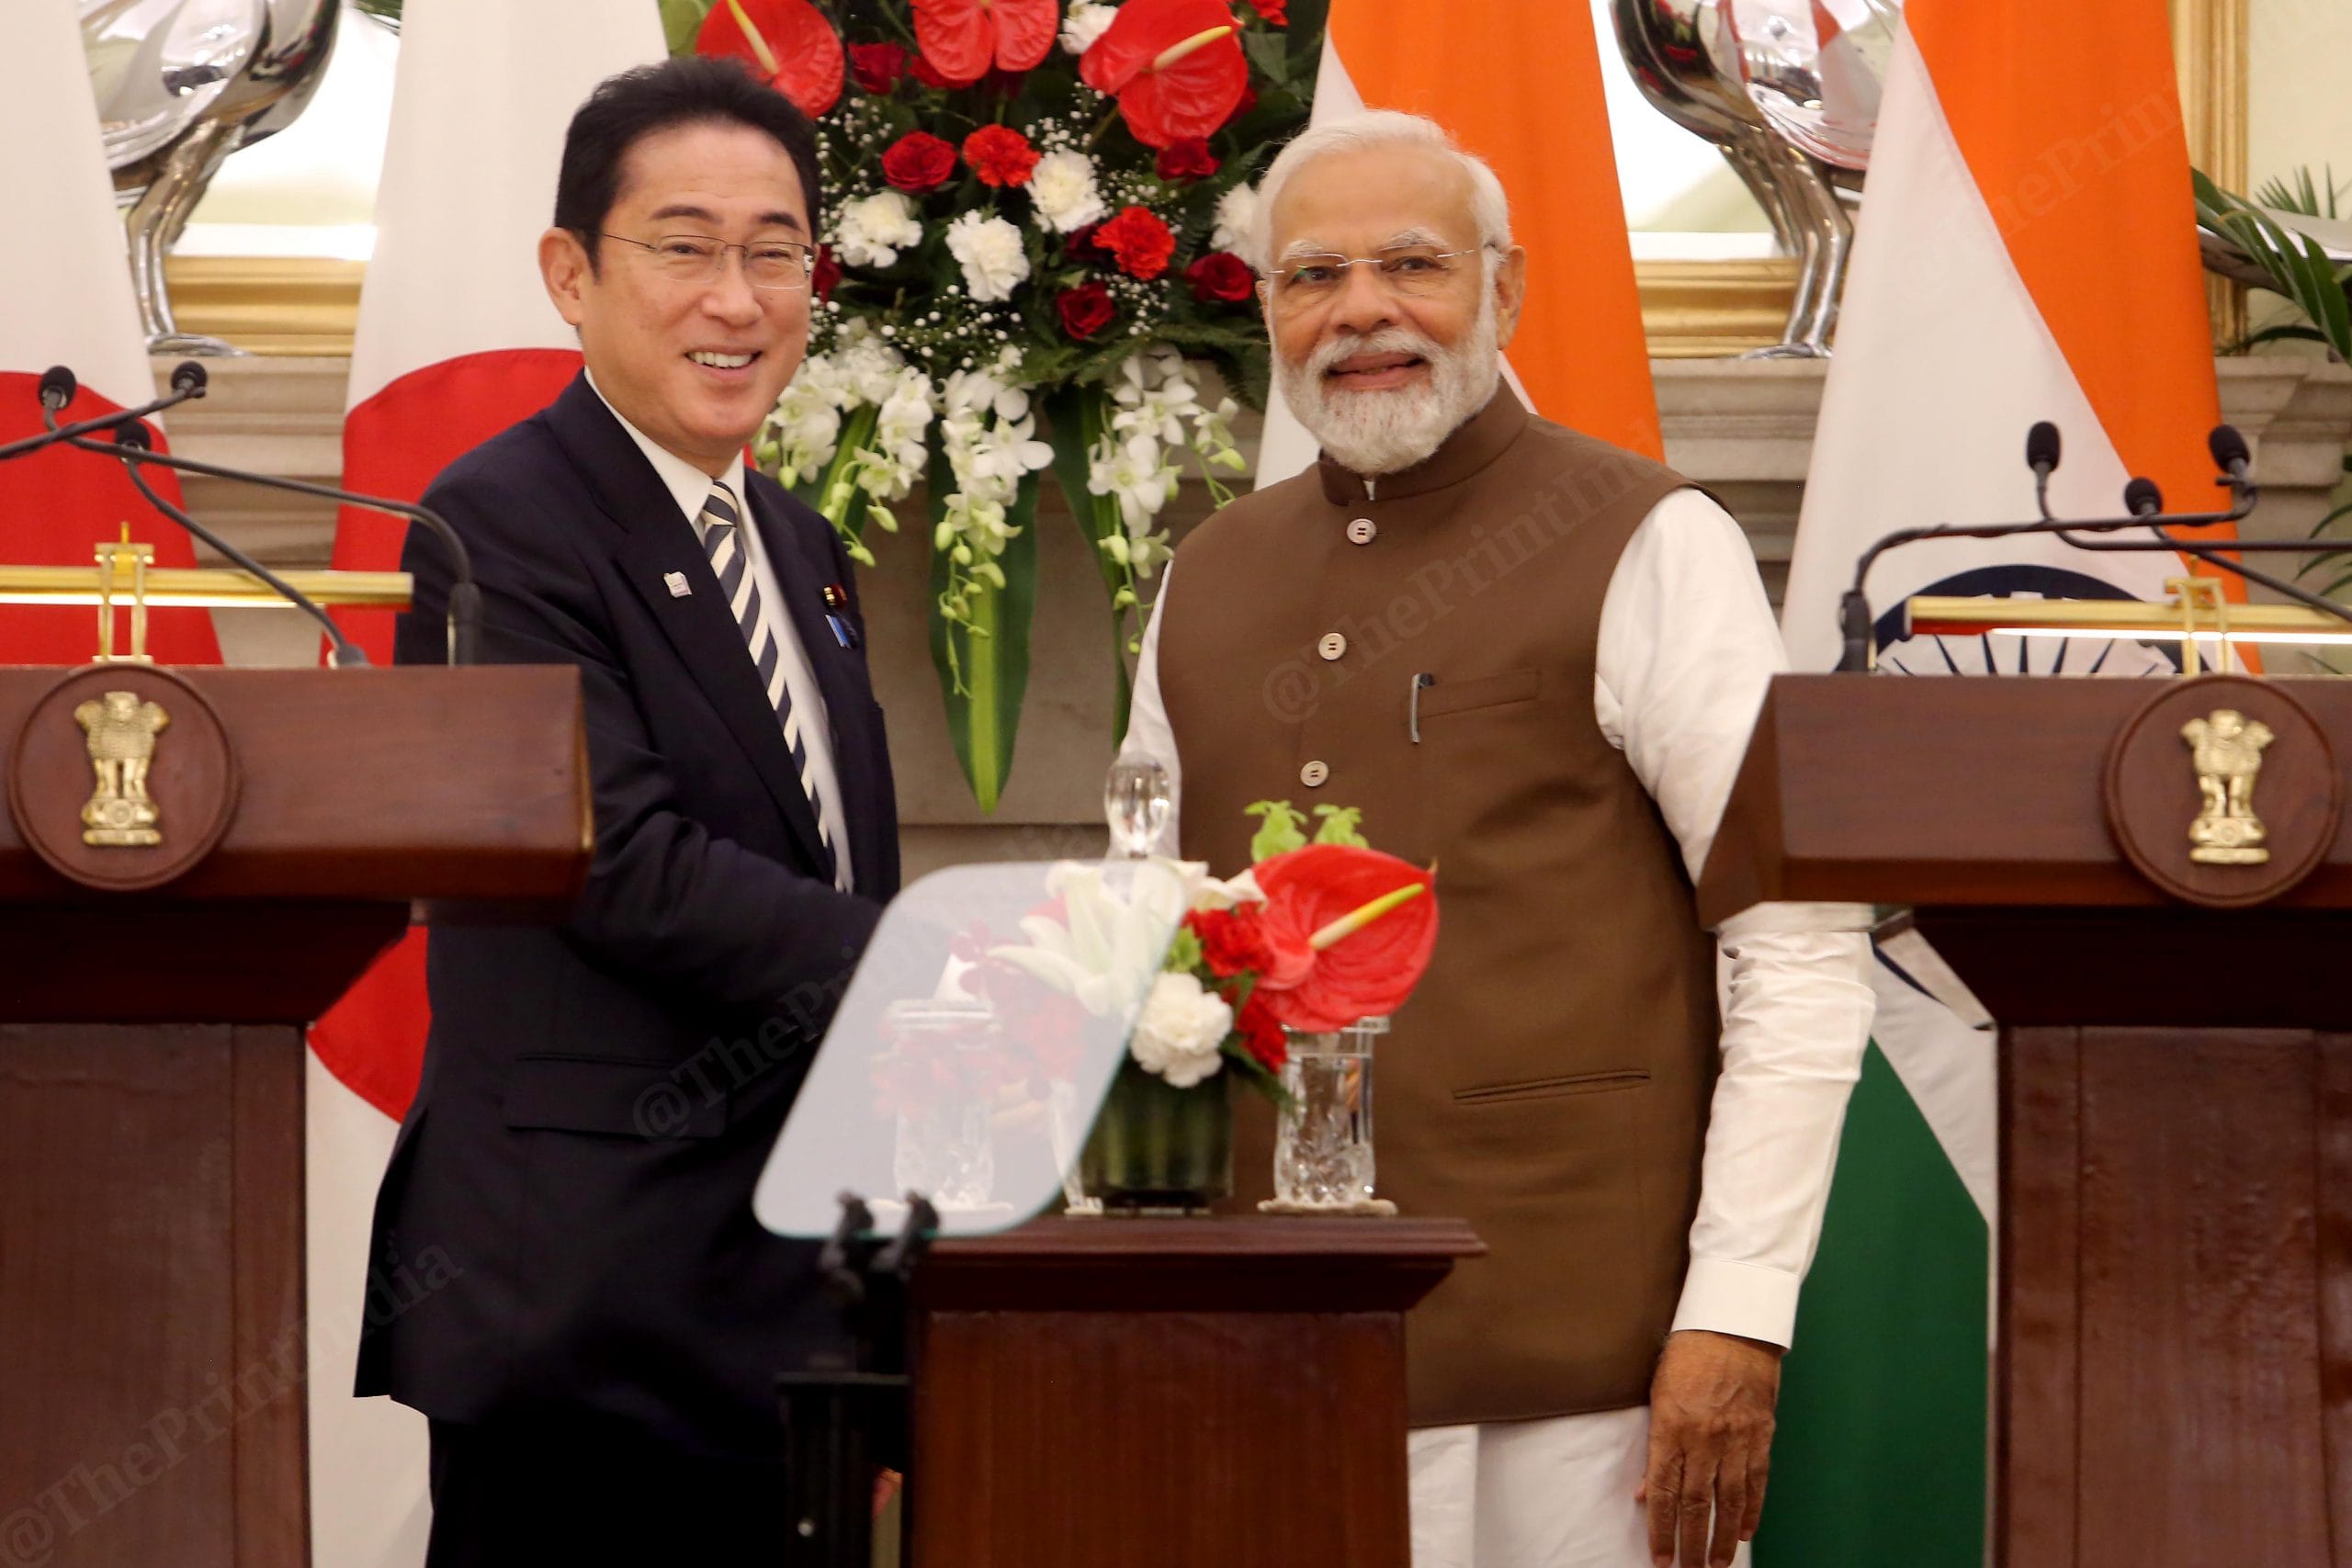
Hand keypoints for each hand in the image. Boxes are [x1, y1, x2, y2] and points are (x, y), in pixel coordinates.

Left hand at [1636, 1329, 1782, 1566]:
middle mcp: (1705, 1439)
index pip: (1664, 1492)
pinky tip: (1743, 1532)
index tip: (1659, 1558)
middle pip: (1695, 1504)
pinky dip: (1750, 1511)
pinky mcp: (1761, 1435)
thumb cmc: (1687, 1354)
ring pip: (1728, 1501)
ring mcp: (1736, 1438)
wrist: (1733, 1324)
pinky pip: (1756, 1482)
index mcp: (1672, 1427)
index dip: (1661, 1530)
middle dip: (1690, 1543)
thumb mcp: (1658, 1393)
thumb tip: (1648, 1491)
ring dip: (1721, 1538)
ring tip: (1716, 1565)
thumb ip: (1655, 1445)